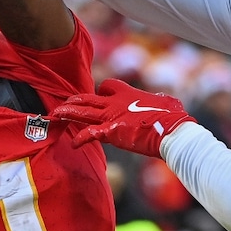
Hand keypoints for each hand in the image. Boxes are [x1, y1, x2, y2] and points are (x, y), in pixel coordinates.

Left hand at [51, 78, 195, 157]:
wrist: (171, 130)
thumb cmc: (173, 117)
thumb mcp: (167, 102)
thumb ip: (160, 100)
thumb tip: (166, 102)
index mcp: (129, 94)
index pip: (108, 86)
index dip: (102, 91)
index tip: (100, 96)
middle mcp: (116, 103)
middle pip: (89, 98)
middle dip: (75, 100)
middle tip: (65, 103)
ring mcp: (112, 117)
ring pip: (83, 112)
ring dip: (68, 113)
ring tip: (56, 115)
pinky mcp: (111, 132)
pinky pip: (90, 134)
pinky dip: (80, 139)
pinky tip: (73, 144)